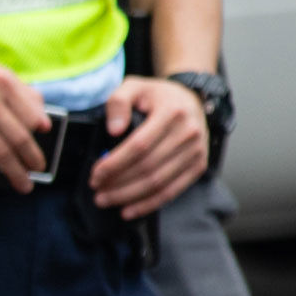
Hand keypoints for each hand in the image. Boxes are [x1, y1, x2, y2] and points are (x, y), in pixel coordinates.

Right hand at [0, 49, 50, 197]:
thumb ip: (19, 90)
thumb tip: (42, 120)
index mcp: (1, 80)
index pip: (31, 112)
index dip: (40, 128)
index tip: (45, 138)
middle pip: (18, 136)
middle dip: (32, 158)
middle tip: (38, 169)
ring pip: (0, 151)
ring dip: (14, 173)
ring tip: (23, 184)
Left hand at [88, 76, 210, 217]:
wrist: (192, 99)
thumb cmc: (158, 95)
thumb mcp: (134, 86)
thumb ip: (118, 102)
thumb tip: (114, 129)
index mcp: (171, 112)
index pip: (139, 145)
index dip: (115, 163)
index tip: (96, 174)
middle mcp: (188, 133)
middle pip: (148, 167)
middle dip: (118, 184)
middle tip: (97, 191)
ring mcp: (196, 152)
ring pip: (158, 183)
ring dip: (129, 196)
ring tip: (107, 199)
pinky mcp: (198, 166)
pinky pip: (172, 191)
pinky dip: (149, 204)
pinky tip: (129, 209)